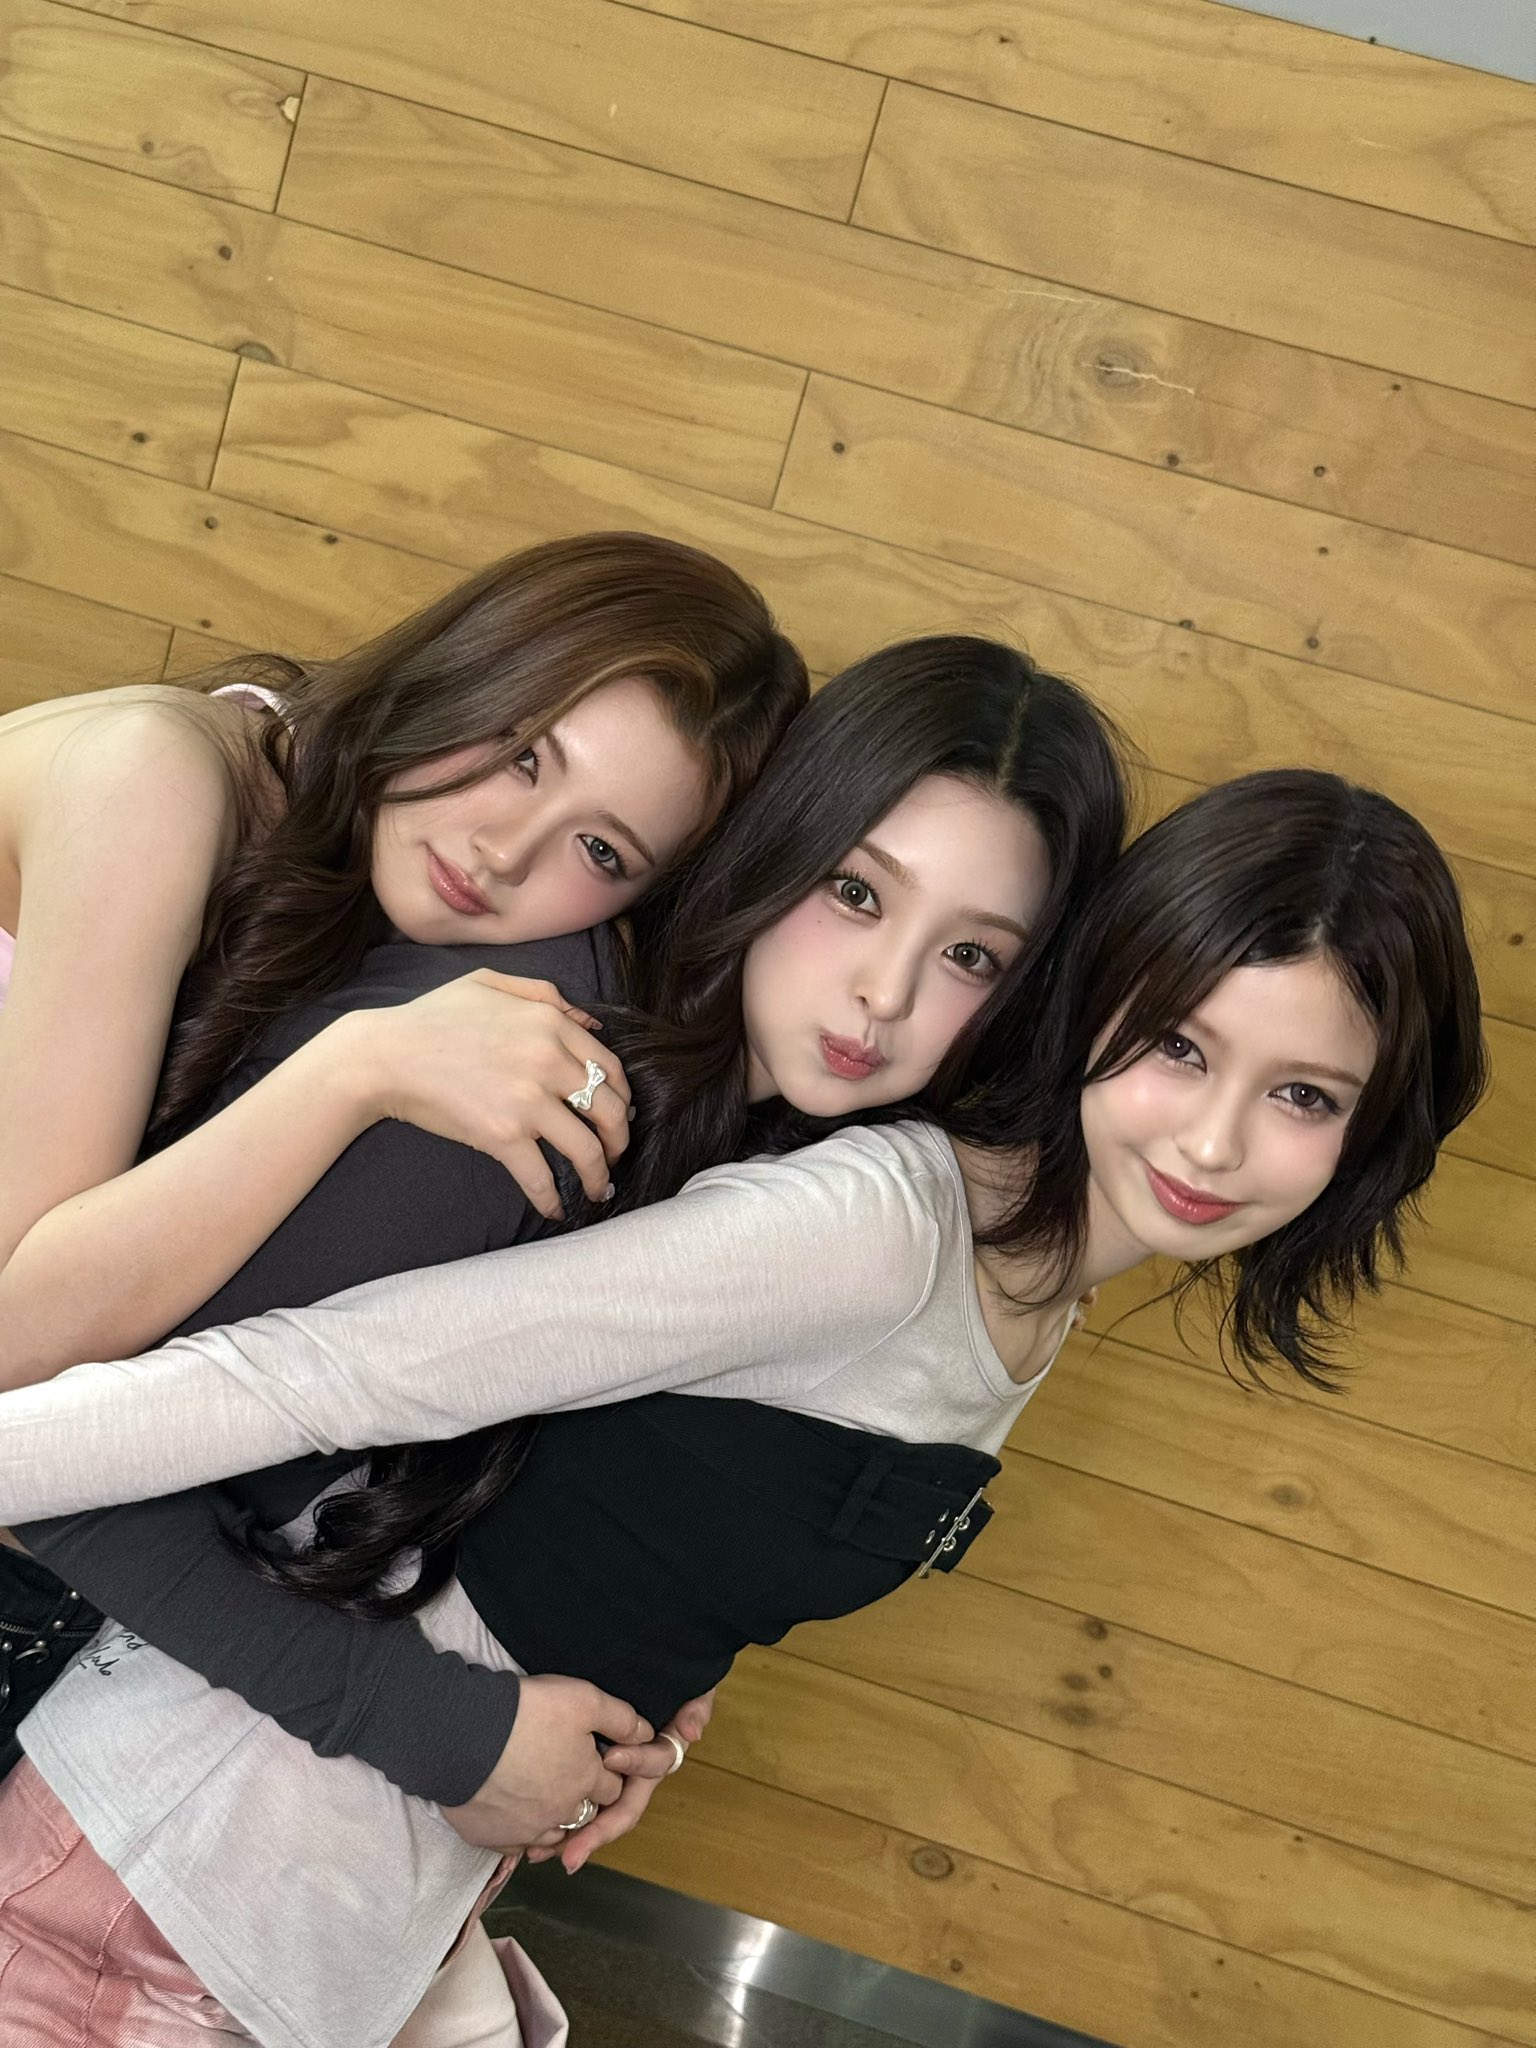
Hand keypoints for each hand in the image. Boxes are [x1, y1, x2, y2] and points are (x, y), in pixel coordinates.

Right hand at [343, 972, 632, 1219]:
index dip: (621, 1097)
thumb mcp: (490, 982)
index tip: (618, 1115)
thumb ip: (545, 994)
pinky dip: (552, 1200)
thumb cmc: (431, 1017)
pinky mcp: (503, 1136)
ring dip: (600, 1176)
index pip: (610, 1067)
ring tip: (598, 1190)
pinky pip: (542, 1177)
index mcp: (550, 1023)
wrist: (383, 1056)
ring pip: (588, 1150)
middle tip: (615, 1155)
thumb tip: (590, 1022)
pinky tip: (555, 1210)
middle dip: (621, 1139)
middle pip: (610, 1110)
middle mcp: (548, 1060)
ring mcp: (528, 1101)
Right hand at [440, 1674, 652, 1852]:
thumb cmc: (527, 1712)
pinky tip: (513, 1816)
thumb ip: (620, 1718)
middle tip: (571, 1782)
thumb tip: (646, 1732)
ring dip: (554, 1823)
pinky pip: (516, 1845)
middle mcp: (562, 1812)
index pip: (613, 1788)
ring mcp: (527, 1830)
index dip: (608, 1773)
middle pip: (585, 1815)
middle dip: (584, 1801)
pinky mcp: (493, 1838)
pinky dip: (519, 1834)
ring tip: (545, 1803)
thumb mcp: (583, 1699)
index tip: (598, 1761)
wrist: (462, 1734)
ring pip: (552, 1836)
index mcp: (587, 1780)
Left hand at [527, 1688, 715, 1873]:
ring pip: (595, 1813)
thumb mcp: (688, 1686)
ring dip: (573, 1836)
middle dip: (597, 1832)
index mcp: (658, 1751)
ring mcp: (610, 1776)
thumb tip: (691, 1734)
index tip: (611, 1757)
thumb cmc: (665, 1675)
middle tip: (572, 1852)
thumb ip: (695, 1706)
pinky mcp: (585, 1773)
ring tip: (543, 1854)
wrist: (636, 1661)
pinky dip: (557, 1824)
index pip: (652, 1765)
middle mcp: (634, 1771)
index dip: (636, 1763)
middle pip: (620, 1808)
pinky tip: (532, 1844)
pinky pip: (575, 1804)